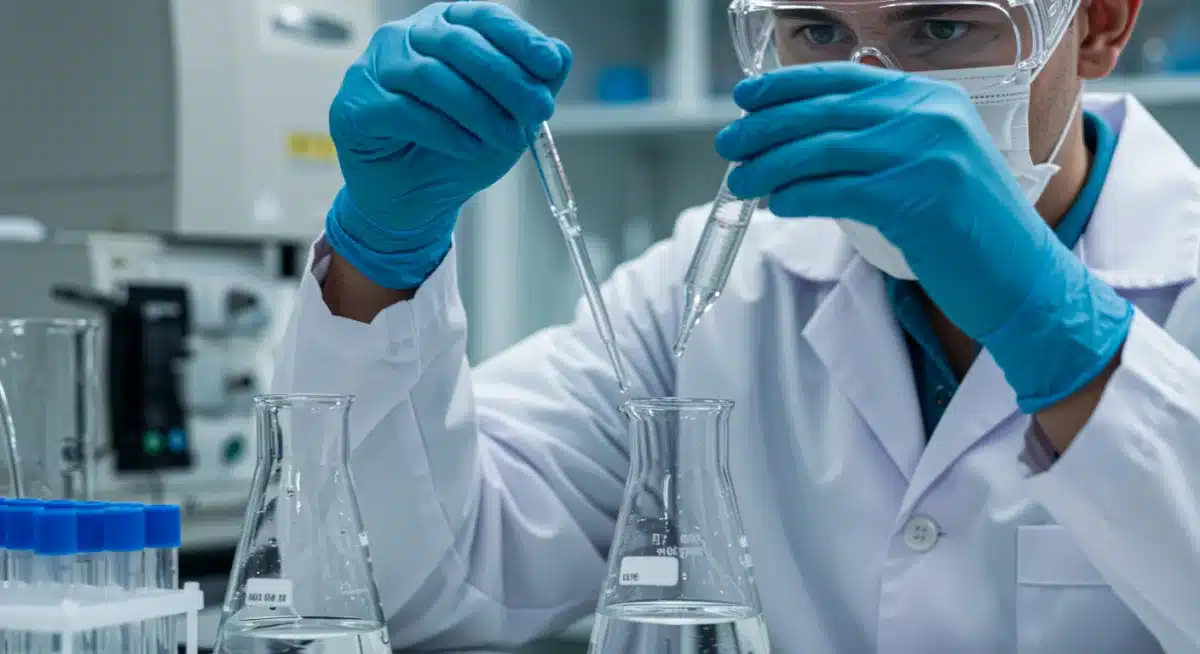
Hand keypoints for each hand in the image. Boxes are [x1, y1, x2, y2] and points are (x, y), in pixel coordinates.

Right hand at [326, 2, 571, 289]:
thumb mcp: (508, 119)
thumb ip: (532, 86)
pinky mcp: (355, 106)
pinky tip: (467, 147)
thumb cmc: (457, 150)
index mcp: (444, 29)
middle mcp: (405, 39)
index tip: (550, 65)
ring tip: (507, 139)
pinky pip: (402, 111)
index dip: (519, 38)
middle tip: (539, 110)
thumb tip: (560, 53)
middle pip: (458, 43)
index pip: (482, 17)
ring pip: (431, 76)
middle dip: (506, 78)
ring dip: (478, 110)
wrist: (415, 200)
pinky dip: (444, 131)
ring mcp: (374, 69)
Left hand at [717, 62, 1131, 411]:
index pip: (844, 79)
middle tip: (729, 145)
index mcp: (933, 99)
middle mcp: (931, 117)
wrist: (1024, 277)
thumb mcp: (930, 163)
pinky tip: (777, 205)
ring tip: (741, 181)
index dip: (787, 86)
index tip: (747, 99)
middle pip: (824, 112)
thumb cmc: (966, 228)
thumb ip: (880, 140)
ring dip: (770, 167)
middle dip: (766, 128)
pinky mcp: (917, 200)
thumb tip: (800, 138)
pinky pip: (835, 192)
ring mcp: (927, 155)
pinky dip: (797, 197)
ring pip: (821, 152)